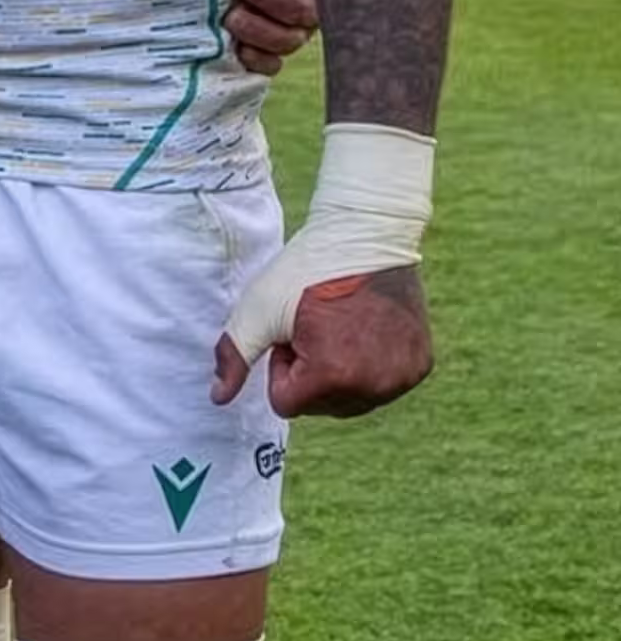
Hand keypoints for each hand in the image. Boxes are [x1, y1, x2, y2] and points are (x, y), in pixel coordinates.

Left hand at [213, 264, 434, 417]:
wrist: (366, 235)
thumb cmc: (306, 270)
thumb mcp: (257, 309)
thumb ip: (234, 357)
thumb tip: (219, 399)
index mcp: (335, 376)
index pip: (287, 403)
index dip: (282, 365)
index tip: (292, 330)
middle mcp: (377, 386)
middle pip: (320, 405)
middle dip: (309, 371)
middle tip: (315, 325)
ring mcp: (404, 378)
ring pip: (350, 398)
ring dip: (337, 370)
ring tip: (338, 324)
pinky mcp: (421, 364)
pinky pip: (380, 385)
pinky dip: (367, 364)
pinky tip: (364, 326)